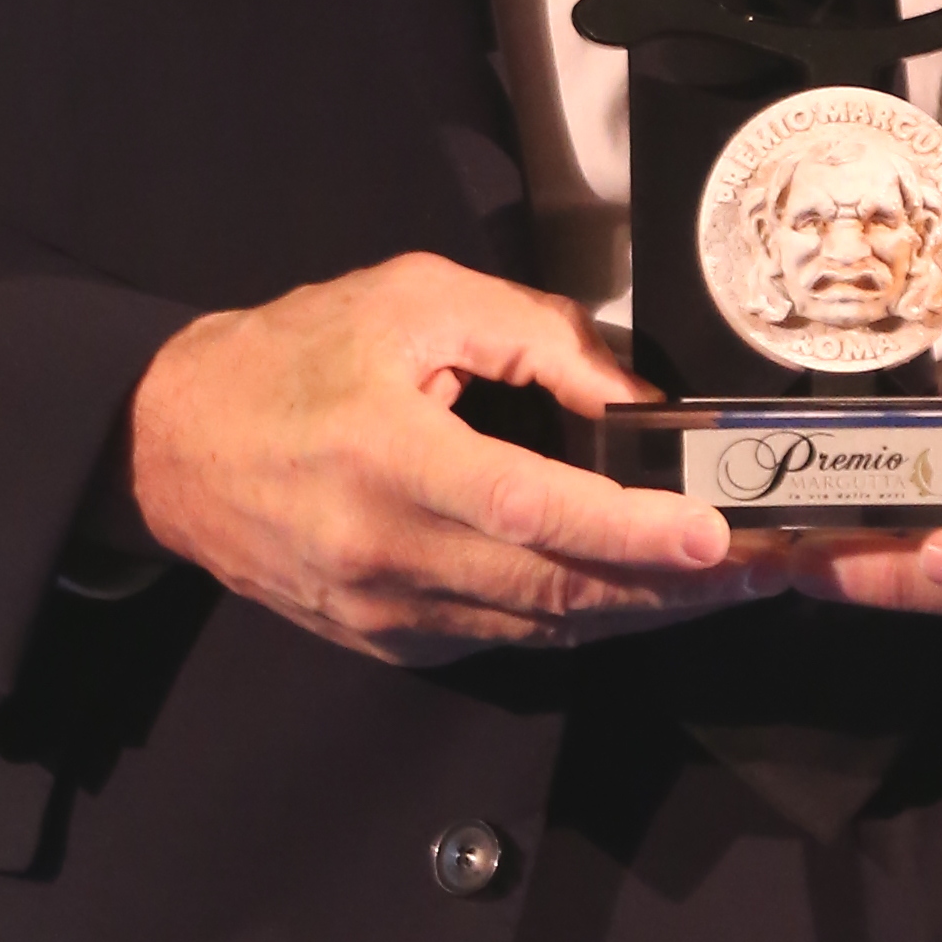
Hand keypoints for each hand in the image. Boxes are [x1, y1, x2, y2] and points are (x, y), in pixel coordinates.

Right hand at [123, 257, 763, 666]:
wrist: (172, 445)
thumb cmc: (290, 357)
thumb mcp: (411, 300)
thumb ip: (533, 338)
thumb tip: (635, 397)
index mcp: (387, 461)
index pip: (530, 510)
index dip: (630, 531)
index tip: (714, 537)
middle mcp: (385, 554)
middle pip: (555, 587)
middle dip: (674, 585)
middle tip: (769, 567)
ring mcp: (383, 613)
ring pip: (541, 627)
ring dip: (642, 611)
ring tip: (729, 586)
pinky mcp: (385, 642)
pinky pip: (504, 639)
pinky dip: (578, 621)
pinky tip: (636, 595)